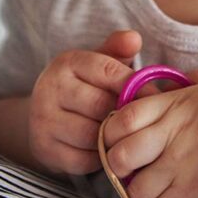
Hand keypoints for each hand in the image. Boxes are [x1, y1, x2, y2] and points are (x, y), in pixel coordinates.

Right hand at [27, 30, 140, 174]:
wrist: (45, 117)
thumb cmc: (85, 87)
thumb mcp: (98, 64)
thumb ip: (117, 50)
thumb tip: (134, 38)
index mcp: (66, 62)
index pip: (107, 70)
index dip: (133, 84)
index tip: (154, 96)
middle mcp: (49, 88)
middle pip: (100, 105)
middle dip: (122, 113)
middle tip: (140, 120)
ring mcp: (43, 120)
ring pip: (91, 134)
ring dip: (111, 137)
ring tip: (123, 134)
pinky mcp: (44, 149)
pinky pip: (83, 159)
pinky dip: (99, 157)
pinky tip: (105, 149)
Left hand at [102, 70, 197, 197]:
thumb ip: (178, 86)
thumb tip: (158, 85)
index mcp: (171, 105)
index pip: (119, 120)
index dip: (111, 135)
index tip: (120, 141)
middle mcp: (171, 133)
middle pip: (119, 157)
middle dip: (118, 168)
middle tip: (132, 170)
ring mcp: (182, 163)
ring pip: (135, 191)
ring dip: (140, 194)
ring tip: (154, 189)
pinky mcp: (196, 191)